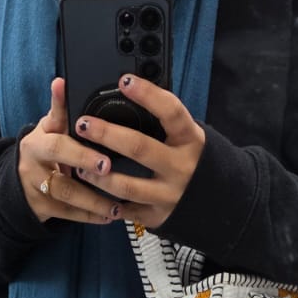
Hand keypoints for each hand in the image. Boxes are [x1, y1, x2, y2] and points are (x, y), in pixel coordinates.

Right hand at [18, 78, 123, 225]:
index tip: (87, 125)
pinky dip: (90, 216)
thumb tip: (61, 81)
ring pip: (66, 193)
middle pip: (58, 157)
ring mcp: (36, 185)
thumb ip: (60, 111)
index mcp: (39, 137)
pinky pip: (68, 214)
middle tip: (107, 166)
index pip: (55, 128)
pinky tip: (109, 216)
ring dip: (93, 200)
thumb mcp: (49, 129)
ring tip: (117, 205)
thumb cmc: (45, 151)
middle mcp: (34, 159)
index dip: (70, 127)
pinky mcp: (41, 207)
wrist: (18, 183)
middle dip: (83, 160)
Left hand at [72, 75, 205, 230]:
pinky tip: (92, 192)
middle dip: (106, 134)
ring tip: (79, 165)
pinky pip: (126, 210)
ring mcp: (169, 195)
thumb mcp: (186, 138)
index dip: (147, 94)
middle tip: (82, 124)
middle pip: (139, 147)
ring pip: (127, 185)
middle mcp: (181, 167)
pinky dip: (106, 203)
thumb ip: (164, 122)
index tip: (124, 81)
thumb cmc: (192, 160)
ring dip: (98, 175)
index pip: (170, 111)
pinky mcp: (158, 216)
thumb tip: (130, 91)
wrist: (218, 204)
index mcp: (190, 140)